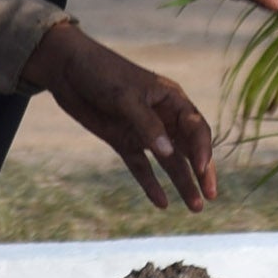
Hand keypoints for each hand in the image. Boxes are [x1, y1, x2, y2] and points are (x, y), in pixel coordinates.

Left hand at [20, 20, 217, 210]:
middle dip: (202, 172)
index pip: (196, 128)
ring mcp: (143, 131)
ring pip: (169, 161)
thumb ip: (147, 124)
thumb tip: (168, 153)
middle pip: (189, 148)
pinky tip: (162, 203)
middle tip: (211, 196)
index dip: (203, 149)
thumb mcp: (125, 96)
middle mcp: (162, 117)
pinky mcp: (123, 141)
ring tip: (195, 208)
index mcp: (171, 99)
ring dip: (182, 182)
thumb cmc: (102, 73)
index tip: (202, 169)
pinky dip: (151, 185)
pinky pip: (141, 167)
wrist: (67, 69)